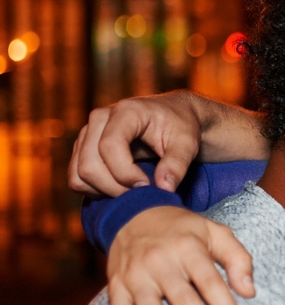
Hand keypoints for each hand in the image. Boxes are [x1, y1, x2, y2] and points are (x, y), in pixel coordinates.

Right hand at [69, 92, 203, 196]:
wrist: (173, 117)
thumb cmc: (182, 127)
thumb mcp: (188, 143)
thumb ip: (177, 164)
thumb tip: (164, 188)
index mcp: (126, 111)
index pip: (109, 146)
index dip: (125, 173)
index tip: (148, 185)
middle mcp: (100, 119)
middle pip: (89, 165)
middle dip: (115, 187)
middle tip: (142, 193)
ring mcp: (87, 134)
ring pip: (78, 174)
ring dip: (104, 191)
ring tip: (133, 192)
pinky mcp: (83, 149)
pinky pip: (76, 178)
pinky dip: (95, 190)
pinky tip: (120, 189)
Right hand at [109, 206, 254, 304]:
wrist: (135, 214)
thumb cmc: (185, 231)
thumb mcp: (216, 232)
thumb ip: (238, 258)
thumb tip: (249, 292)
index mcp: (188, 248)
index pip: (210, 283)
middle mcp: (159, 261)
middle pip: (183, 301)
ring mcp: (135, 275)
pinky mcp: (116, 286)